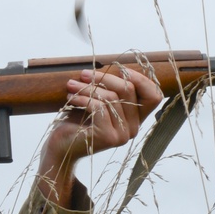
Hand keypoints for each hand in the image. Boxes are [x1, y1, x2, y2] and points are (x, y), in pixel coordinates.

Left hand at [37, 66, 162, 202]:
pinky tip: (70, 98)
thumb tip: (119, 66)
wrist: (60, 147)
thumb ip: (112, 88)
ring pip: (111, 97)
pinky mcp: (108, 137)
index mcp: (135, 119)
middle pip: (129, 90)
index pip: (154, 96)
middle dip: (105, 77)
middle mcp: (133, 128)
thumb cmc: (77, 120)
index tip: (119, 68)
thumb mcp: (98, 100)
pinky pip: (99, 107)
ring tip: (71, 85)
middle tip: (84, 74)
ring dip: (88, 87)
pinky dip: (83, 98)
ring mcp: (123, 135)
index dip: (141, 78)